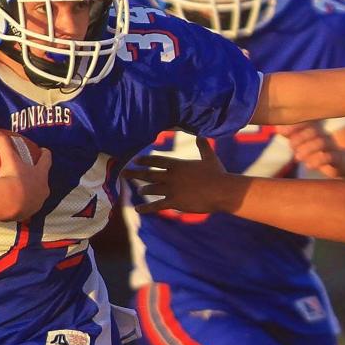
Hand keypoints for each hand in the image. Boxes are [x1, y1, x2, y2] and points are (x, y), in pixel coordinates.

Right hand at [0, 129, 50, 219]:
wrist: (10, 203)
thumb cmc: (14, 178)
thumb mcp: (9, 158)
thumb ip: (3, 143)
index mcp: (41, 175)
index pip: (46, 161)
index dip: (46, 154)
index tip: (45, 150)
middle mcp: (42, 190)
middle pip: (43, 180)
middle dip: (39, 176)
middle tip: (32, 172)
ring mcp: (36, 204)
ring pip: (35, 196)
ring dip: (30, 193)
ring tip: (22, 190)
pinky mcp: (27, 214)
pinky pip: (24, 208)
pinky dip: (19, 204)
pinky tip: (11, 203)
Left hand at [124, 136, 238, 214]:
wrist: (221, 191)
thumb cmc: (218, 174)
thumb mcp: (210, 157)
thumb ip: (204, 146)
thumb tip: (202, 135)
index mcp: (178, 164)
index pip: (156, 160)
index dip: (145, 160)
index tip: (136, 160)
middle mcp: (171, 176)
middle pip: (149, 174)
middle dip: (135, 173)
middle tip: (123, 173)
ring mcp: (171, 189)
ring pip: (152, 189)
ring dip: (144, 189)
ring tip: (139, 190)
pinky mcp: (174, 202)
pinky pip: (156, 205)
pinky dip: (146, 208)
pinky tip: (137, 209)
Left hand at [278, 122, 339, 177]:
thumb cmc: (323, 153)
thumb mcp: (307, 145)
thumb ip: (293, 136)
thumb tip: (278, 128)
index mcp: (318, 129)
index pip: (306, 121)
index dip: (293, 125)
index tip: (282, 132)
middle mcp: (326, 135)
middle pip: (313, 130)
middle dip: (299, 138)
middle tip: (292, 147)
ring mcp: (333, 146)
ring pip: (321, 142)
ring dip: (307, 149)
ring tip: (297, 158)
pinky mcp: (339, 159)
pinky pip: (330, 157)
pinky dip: (318, 161)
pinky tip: (309, 166)